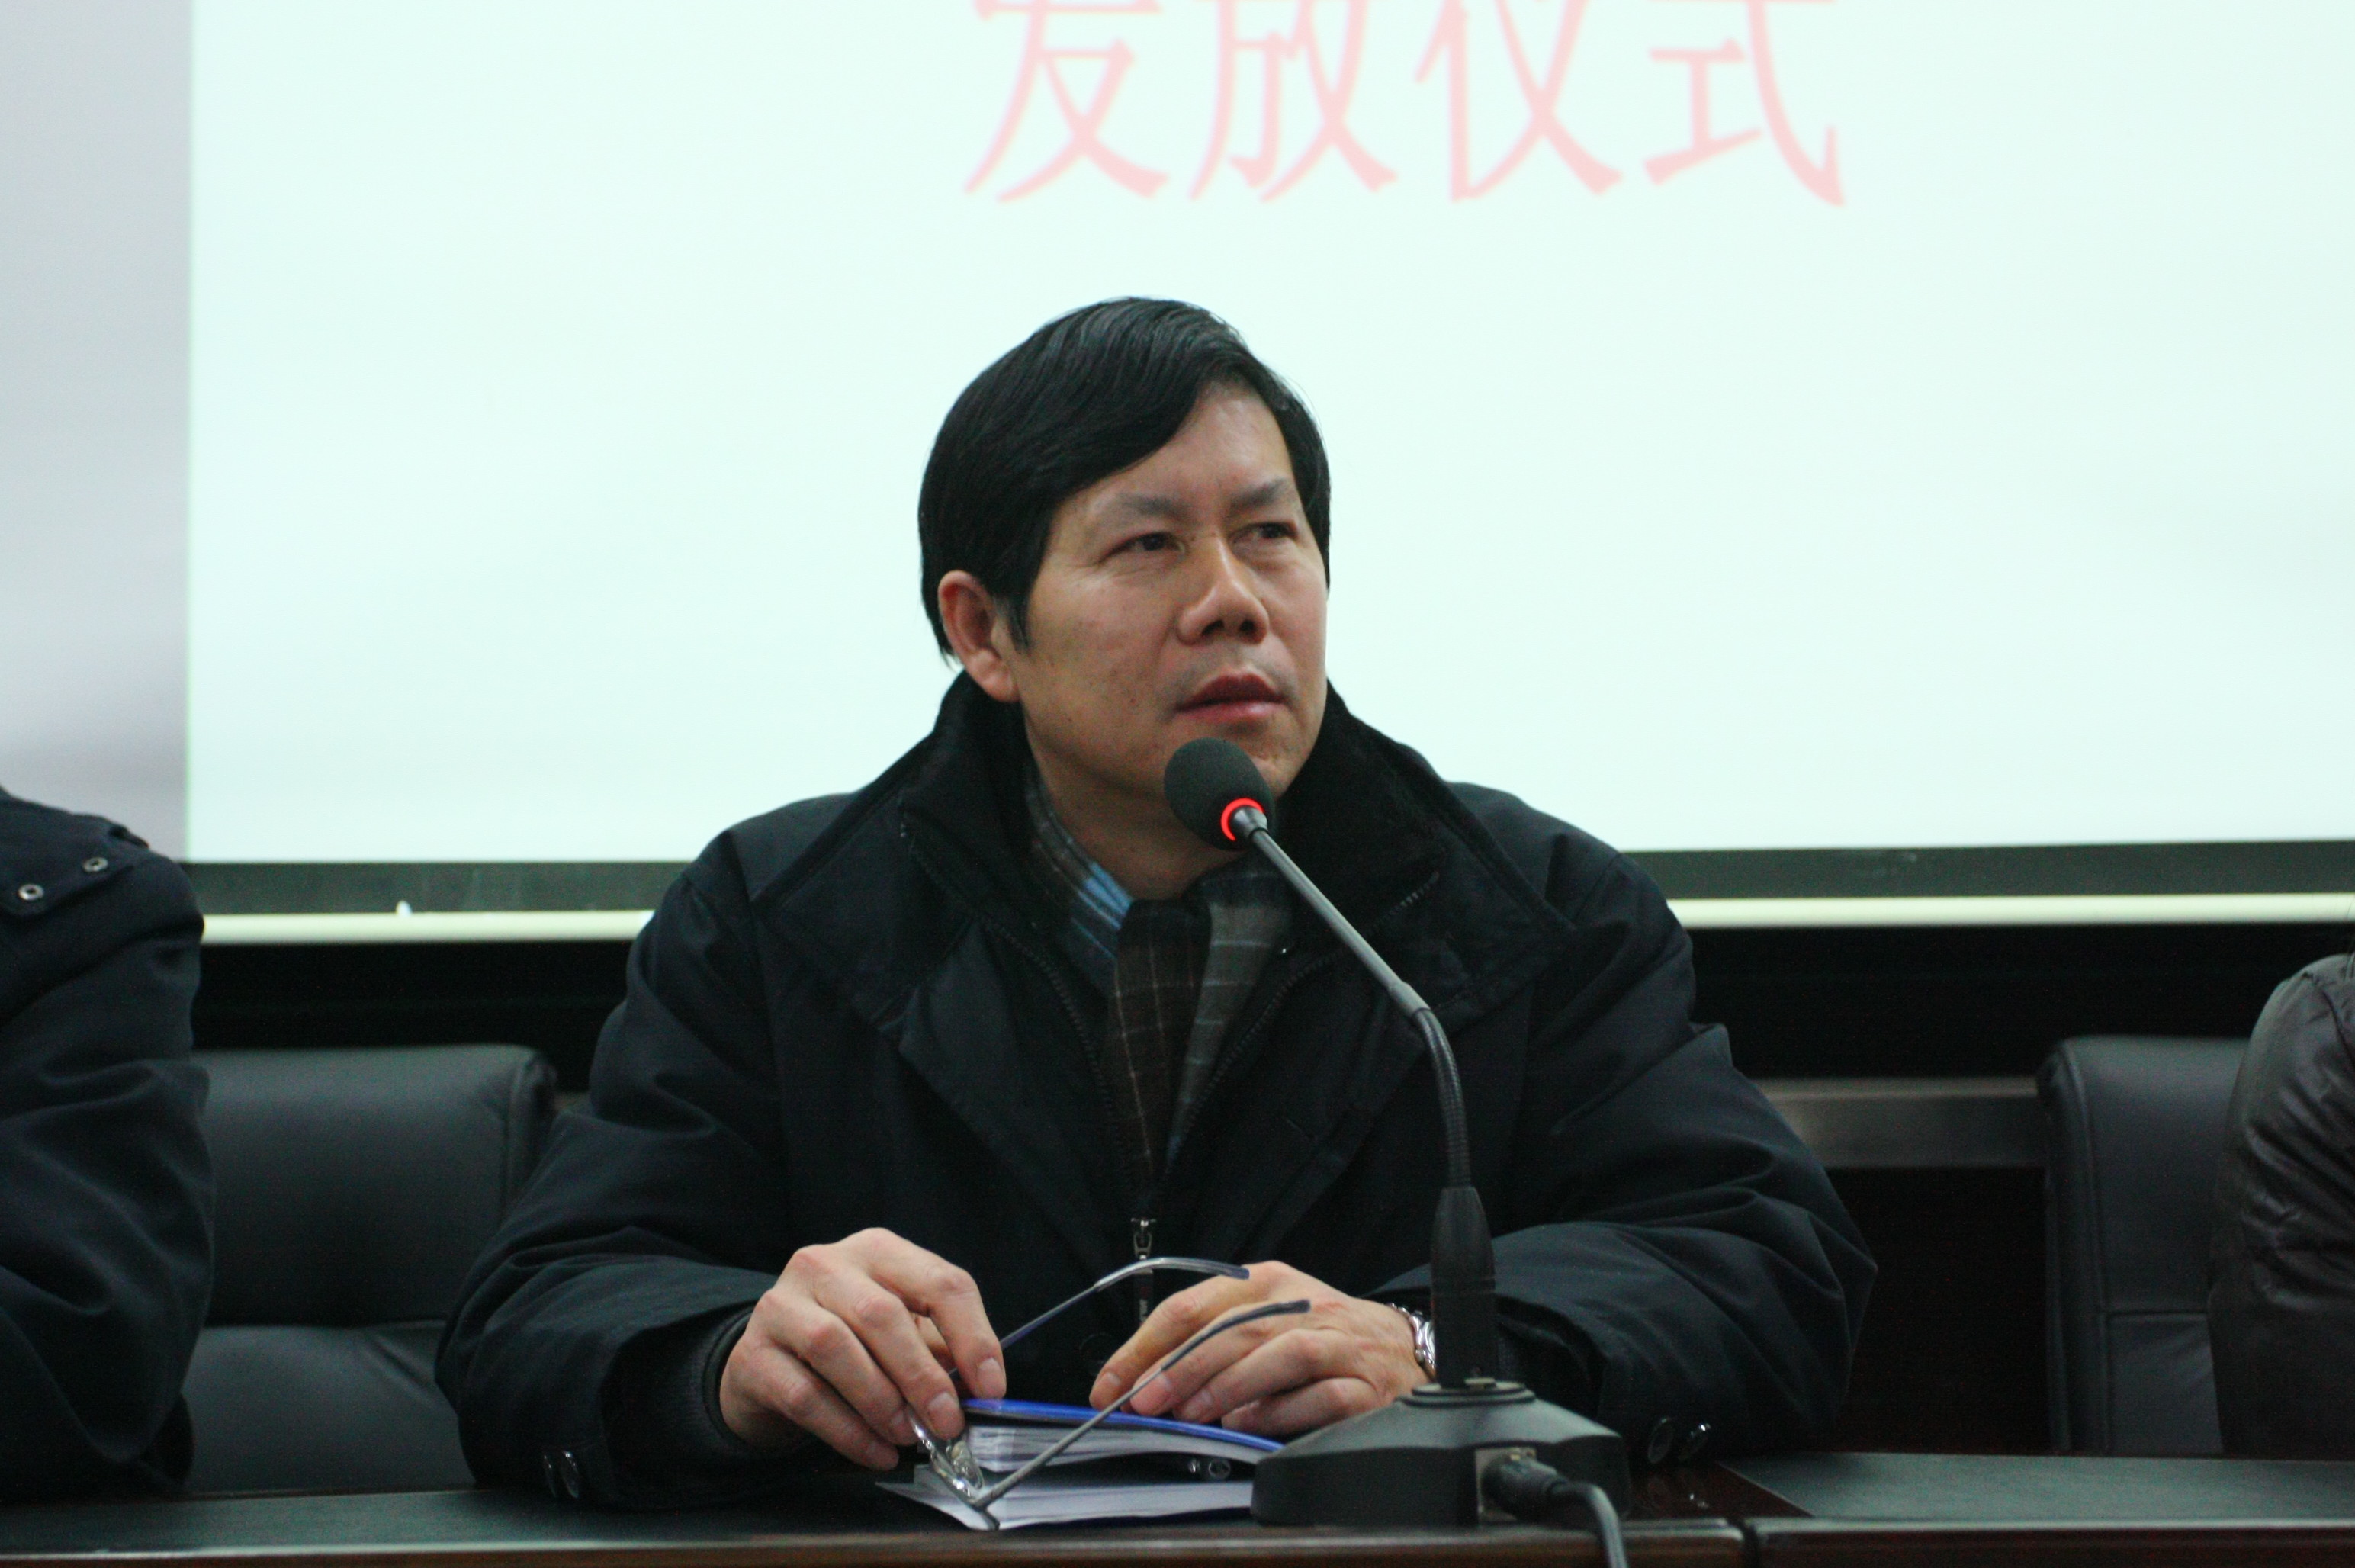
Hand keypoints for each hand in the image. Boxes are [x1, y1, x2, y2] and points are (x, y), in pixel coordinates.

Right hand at [718, 1228, 1005, 1469]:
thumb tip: (977, 1391)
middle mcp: (825, 1265)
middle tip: (947, 1422)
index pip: (939, 1281)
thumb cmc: (848, 1343)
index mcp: (878, 1251)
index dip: (973, 1337)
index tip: (991, 1388)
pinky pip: (805, 1395)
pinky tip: (875, 1452)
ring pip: (835, 1347)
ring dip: (881, 1401)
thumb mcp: (899, 1333)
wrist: (767, 1364)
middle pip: (881, 1313)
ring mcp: (782, 1305)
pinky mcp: (753, 1354)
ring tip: (907, 1436)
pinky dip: (847, 1431)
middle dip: (922, 1376)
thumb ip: (937, 1352)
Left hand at [1087, 1260, 1423, 1437]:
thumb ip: (1213, 1340)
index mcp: (1268, 1281)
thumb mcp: (1265, 1319)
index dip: (1146, 1346)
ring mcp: (1338, 1342)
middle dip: (1179, 1368)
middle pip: (1232, 1329)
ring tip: (1188, 1414)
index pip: (1194, 1305)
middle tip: (1143, 1403)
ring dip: (1225, 1387)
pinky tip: (1247, 1426)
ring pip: (1277, 1355)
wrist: (1403, 1349)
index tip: (1111, 1383)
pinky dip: (1278, 1412)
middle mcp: (1302, 1304)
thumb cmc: (1322, 1336)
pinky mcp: (1365, 1383)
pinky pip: (1318, 1396)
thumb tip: (1148, 1382)